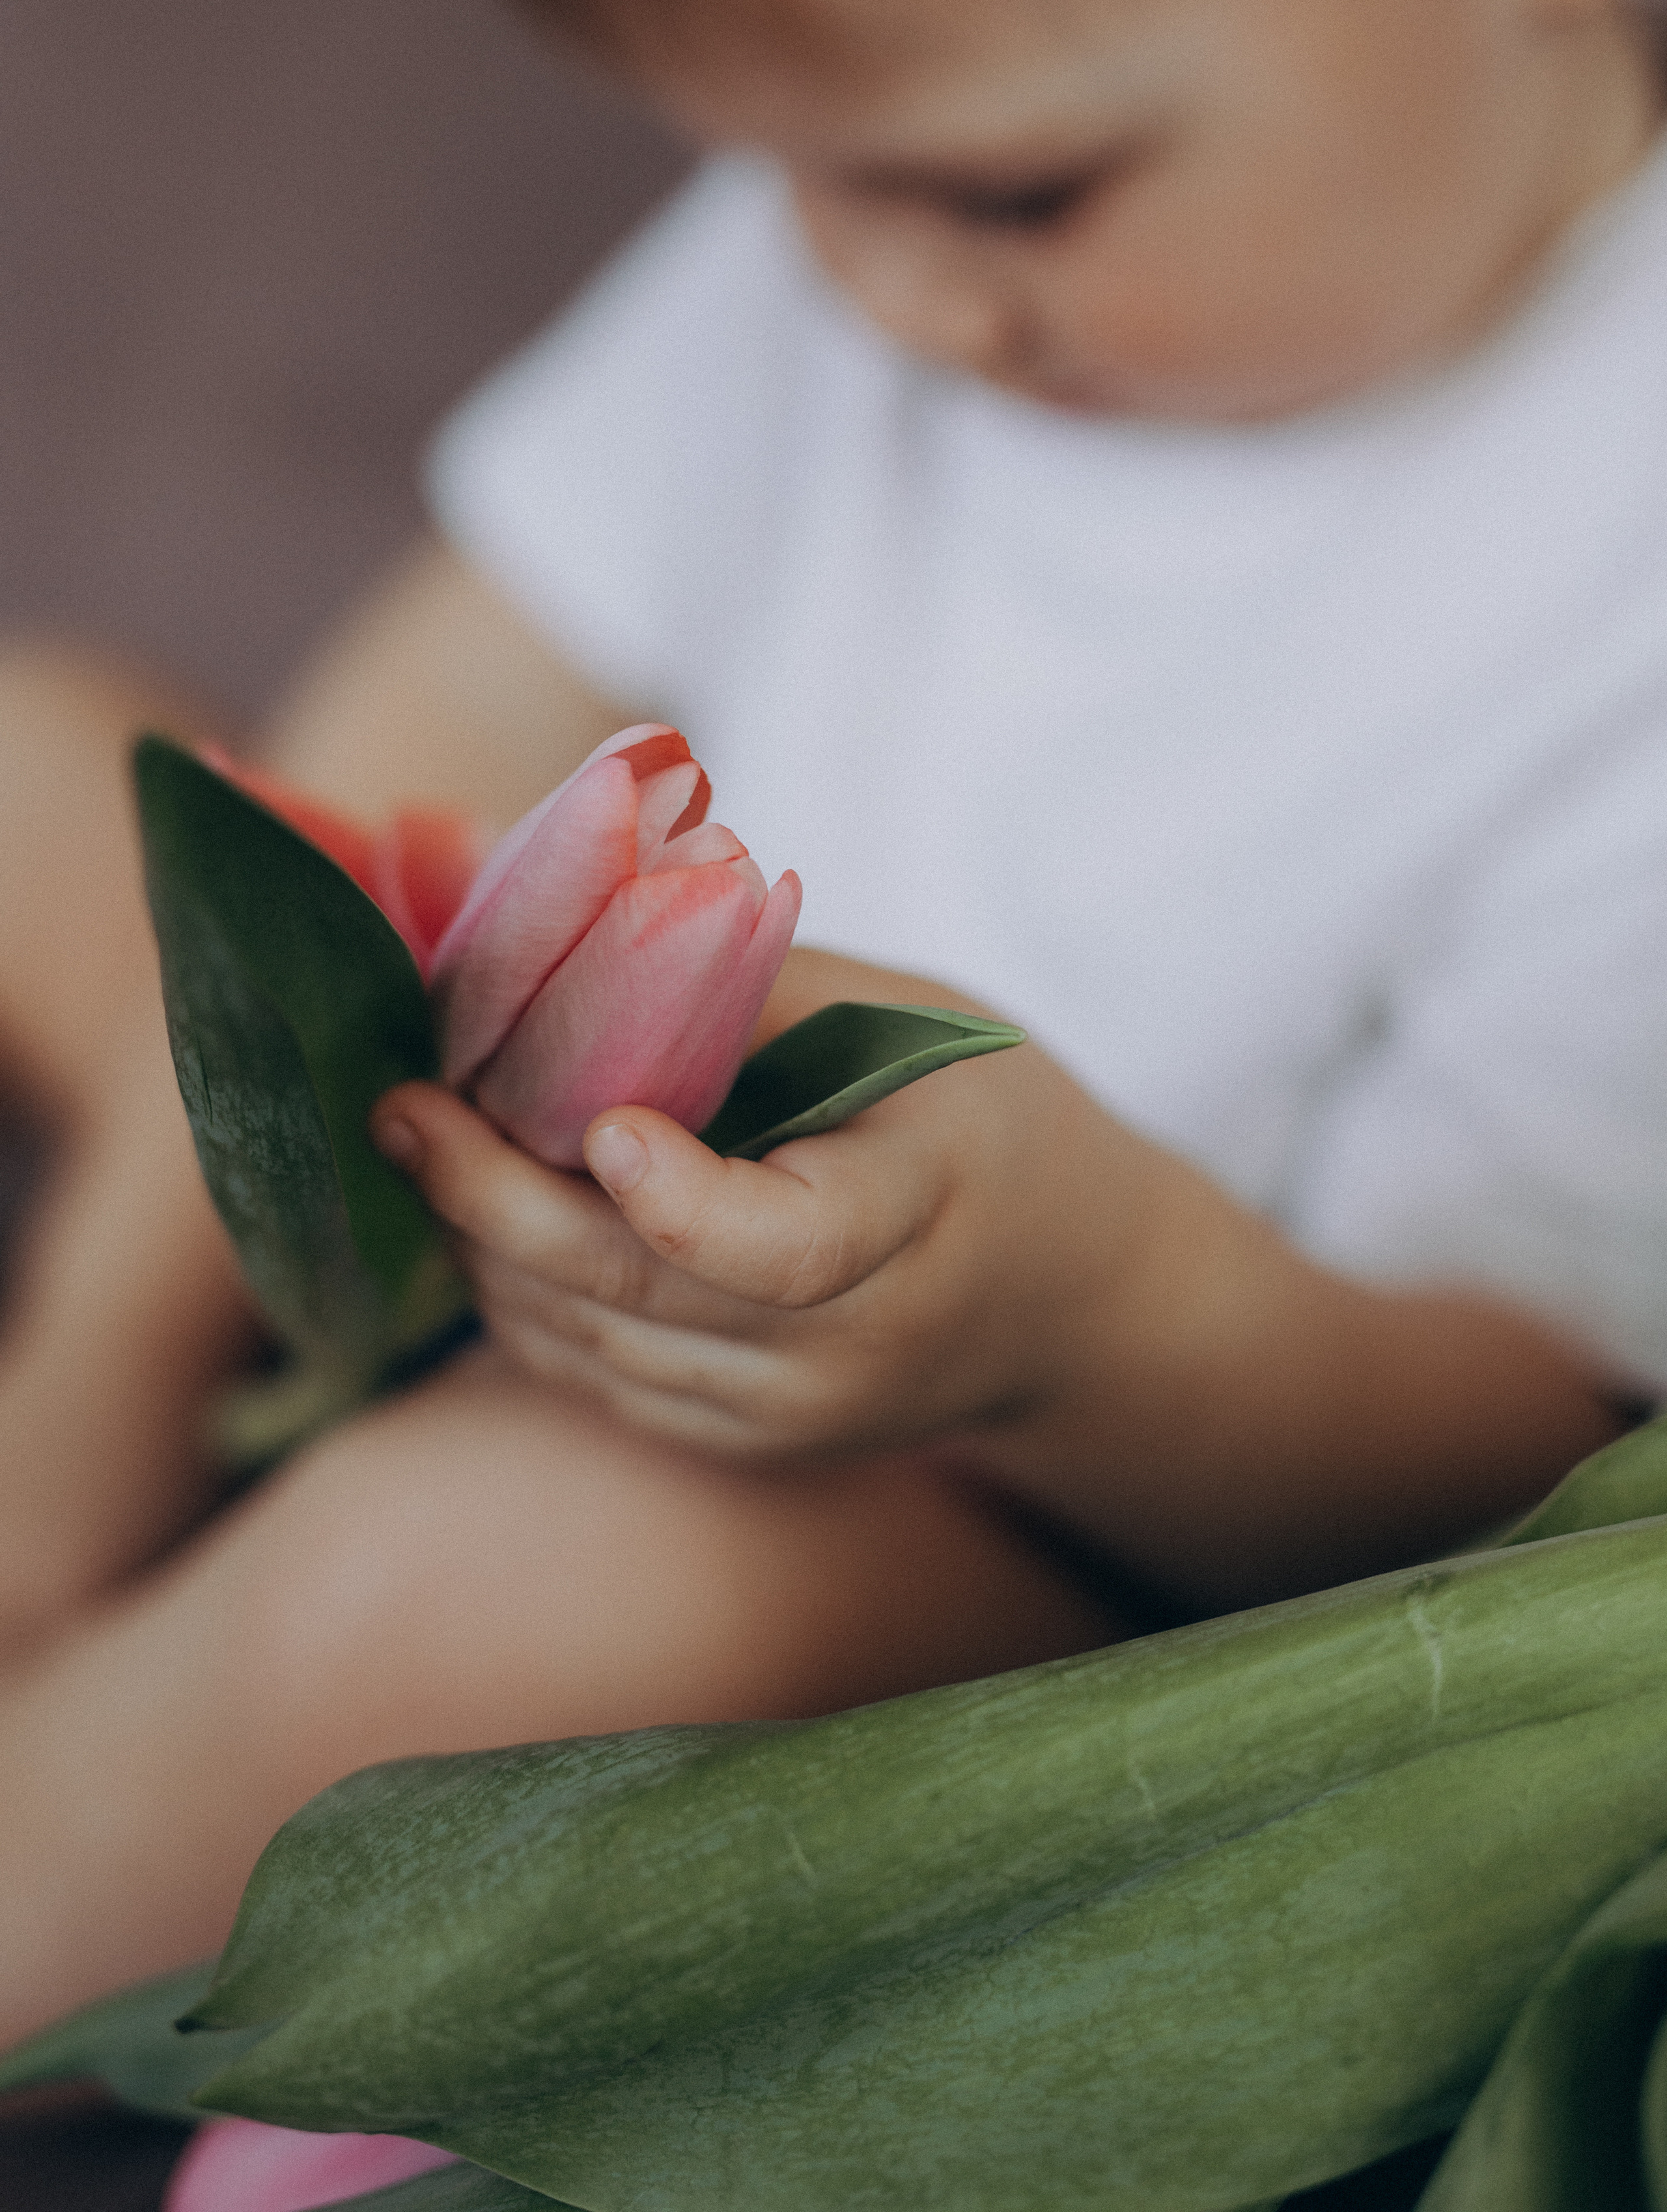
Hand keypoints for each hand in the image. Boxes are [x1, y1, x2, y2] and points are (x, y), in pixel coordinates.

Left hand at [370, 950, 1140, 1463]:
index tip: (600, 1125)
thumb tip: (559, 925)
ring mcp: (783, 1420)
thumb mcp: (905, 1022)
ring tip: (421, 1133)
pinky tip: (486, 1205)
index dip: (679, 1201)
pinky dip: (520, 1288)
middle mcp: (844, 1351)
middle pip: (633, 1295)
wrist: (1064, 1294)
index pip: (786, 1252)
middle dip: (490, 1199)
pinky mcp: (733, 1446)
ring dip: (484, 1240)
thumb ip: (743, 989)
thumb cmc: (974, 1115)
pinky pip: (587, 1373)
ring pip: (581, 1341)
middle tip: (398, 1105)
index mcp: (914, 1220)